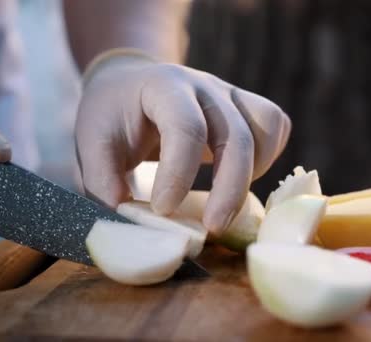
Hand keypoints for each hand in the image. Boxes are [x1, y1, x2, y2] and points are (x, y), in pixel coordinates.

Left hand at [75, 49, 290, 234]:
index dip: (179, 174)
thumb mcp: (94, 141)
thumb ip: (104, 179)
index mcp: (164, 86)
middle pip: (236, 135)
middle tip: (212, 229)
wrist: (133, 83)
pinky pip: (276, 127)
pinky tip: (239, 177)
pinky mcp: (247, 106)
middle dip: (230, 190)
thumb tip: (128, 219)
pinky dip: (267, 158)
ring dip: (252, 173)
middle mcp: (205, 85)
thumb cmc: (114, 115)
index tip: (163, 211)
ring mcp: (231, 94)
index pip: (185, 128)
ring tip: (224, 200)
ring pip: (266, 127)